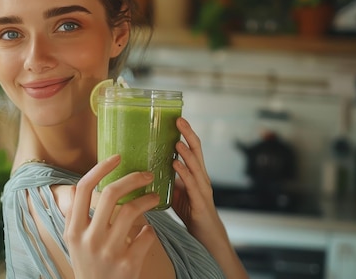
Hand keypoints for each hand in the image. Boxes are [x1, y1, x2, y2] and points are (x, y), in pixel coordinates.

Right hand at [64, 154, 159, 278]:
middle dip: (133, 178)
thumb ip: (76, 216)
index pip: (83, 188)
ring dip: (148, 199)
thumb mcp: (73, 242)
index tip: (117, 157)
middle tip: (147, 175)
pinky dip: (151, 229)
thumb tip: (78, 187)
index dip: (101, 168)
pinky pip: (146, 235)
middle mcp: (89, 238)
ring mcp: (109, 252)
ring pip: (133, 211)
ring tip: (154, 197)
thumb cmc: (88, 264)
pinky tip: (149, 230)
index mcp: (74, 229)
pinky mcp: (128, 264)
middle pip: (110, 194)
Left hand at [171, 117, 221, 239]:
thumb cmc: (192, 212)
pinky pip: (192, 186)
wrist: (208, 237)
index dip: (186, 133)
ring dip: (186, 154)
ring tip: (177, 142)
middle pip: (197, 152)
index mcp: (196, 173)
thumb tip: (147, 168)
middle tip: (179, 121)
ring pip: (196, 167)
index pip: (193, 149)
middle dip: (188, 135)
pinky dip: (184, 174)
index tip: (177, 119)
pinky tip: (175, 165)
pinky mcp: (200, 203)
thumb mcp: (176, 192)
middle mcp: (202, 178)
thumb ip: (167, 178)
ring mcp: (202, 189)